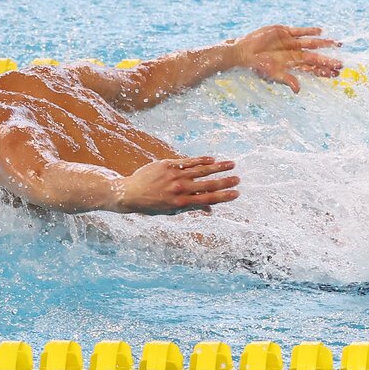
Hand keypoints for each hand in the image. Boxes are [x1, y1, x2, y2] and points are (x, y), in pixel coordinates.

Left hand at [114, 156, 238, 214]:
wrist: (129, 193)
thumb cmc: (152, 204)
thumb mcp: (171, 210)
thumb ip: (191, 207)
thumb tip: (210, 210)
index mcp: (181, 202)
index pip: (207, 199)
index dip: (223, 196)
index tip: (236, 194)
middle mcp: (180, 188)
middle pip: (207, 184)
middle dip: (225, 181)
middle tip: (238, 178)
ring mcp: (174, 175)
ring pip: (201, 170)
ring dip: (218, 167)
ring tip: (231, 164)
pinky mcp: (168, 164)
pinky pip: (188, 161)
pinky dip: (201, 160)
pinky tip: (212, 159)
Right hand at [233, 25, 341, 92]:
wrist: (245, 52)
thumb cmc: (258, 67)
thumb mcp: (273, 75)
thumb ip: (287, 80)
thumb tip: (298, 91)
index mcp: (293, 65)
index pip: (313, 68)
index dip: (324, 70)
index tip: (337, 73)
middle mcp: (295, 54)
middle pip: (316, 57)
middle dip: (328, 59)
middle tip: (342, 63)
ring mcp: (291, 42)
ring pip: (312, 43)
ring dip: (324, 43)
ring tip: (337, 44)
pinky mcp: (284, 31)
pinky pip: (300, 31)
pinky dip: (310, 31)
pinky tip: (321, 31)